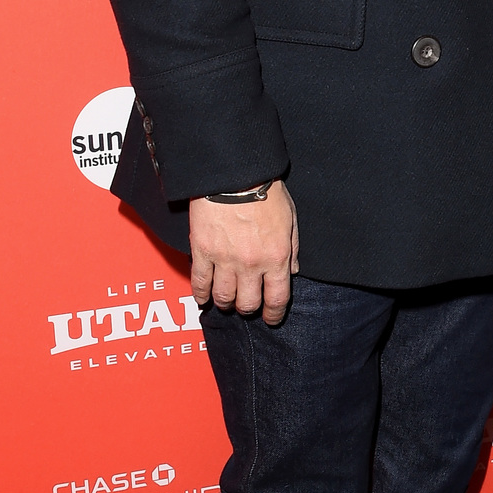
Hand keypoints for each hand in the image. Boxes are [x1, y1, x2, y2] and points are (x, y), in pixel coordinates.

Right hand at [189, 180, 298, 323]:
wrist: (234, 173)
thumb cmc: (265, 190)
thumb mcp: (290, 218)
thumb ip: (292, 248)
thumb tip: (291, 272)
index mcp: (276, 257)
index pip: (277, 299)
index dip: (273, 314)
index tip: (270, 319)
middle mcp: (252, 264)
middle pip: (248, 303)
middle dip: (248, 308)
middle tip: (246, 304)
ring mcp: (225, 260)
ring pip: (224, 297)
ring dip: (225, 303)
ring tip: (226, 300)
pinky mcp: (202, 251)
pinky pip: (200, 282)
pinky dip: (201, 294)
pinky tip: (202, 298)